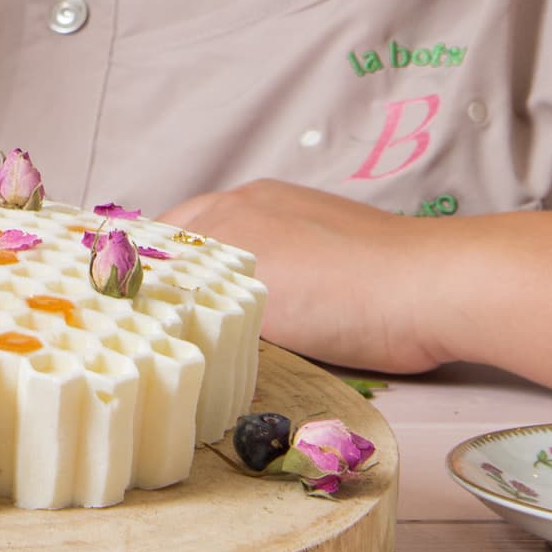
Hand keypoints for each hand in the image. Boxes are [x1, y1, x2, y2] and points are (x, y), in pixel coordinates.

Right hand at [163, 179, 443, 374]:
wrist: (432, 291)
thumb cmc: (336, 289)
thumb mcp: (246, 293)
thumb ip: (194, 295)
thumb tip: (154, 306)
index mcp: (232, 206)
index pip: (162, 236)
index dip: (139, 273)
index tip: (120, 313)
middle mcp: (264, 209)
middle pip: (201, 251)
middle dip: (179, 289)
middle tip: (156, 337)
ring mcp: (306, 231)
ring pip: (242, 269)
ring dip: (224, 300)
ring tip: (207, 345)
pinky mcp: (341, 261)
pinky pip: (284, 282)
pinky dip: (266, 308)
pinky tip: (269, 342)